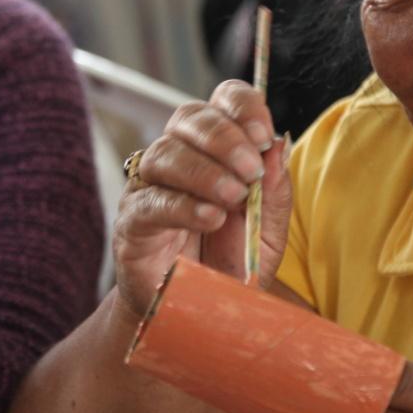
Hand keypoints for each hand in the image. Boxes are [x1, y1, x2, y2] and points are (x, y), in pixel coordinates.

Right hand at [111, 79, 288, 317]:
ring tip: (233, 197)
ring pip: (165, 153)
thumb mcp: (266, 229)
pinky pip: (150, 202)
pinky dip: (182, 205)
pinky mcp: (132, 223)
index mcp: (214, 147)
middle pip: (189, 117)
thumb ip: (274, 190)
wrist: (196, 312)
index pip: (222, 100)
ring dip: (204, 171)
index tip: (263, 135)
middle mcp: (178, 156)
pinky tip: (210, 217)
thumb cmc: (229, 262)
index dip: (242, 107)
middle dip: (224, 137)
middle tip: (250, 169)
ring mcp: (149, 187)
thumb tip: (280, 146)